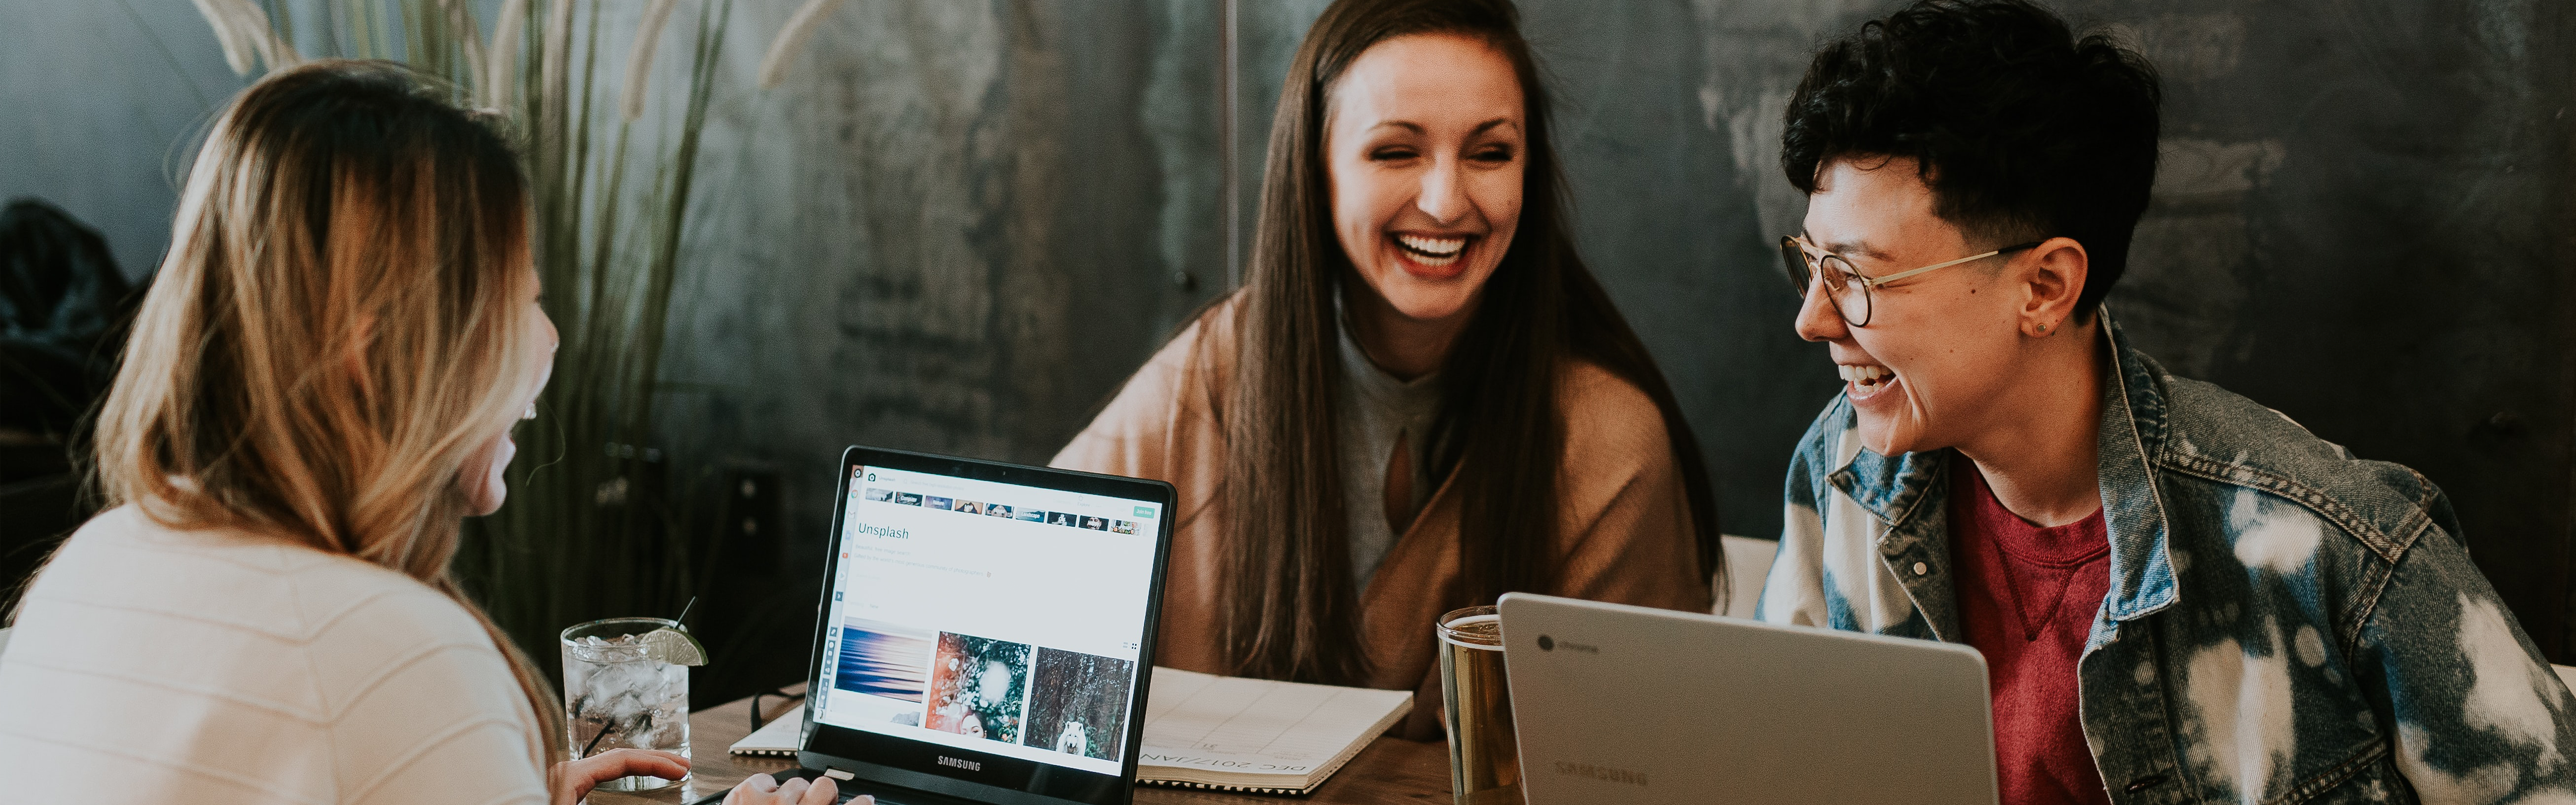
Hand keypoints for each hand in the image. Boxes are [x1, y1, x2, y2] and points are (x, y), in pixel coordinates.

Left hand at [550, 748, 688, 804]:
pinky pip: (601, 776)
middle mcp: (568, 772)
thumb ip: (607, 804)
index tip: (680, 770)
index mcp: (570, 774)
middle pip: (620, 758)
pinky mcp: (565, 789)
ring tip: (666, 770)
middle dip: (655, 760)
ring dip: (641, 767)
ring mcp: (566, 779)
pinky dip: (625, 775)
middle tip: (683, 765)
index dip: (656, 763)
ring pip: (611, 766)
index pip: (623, 759)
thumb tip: (645, 804)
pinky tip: (635, 781)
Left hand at [725, 772, 870, 804]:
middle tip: (811, 804)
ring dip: (790, 796)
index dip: (862, 804)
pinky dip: (764, 790)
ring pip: (797, 782)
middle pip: (826, 787)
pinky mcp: (748, 793)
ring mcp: (773, 803)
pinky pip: (768, 779)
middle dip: (820, 795)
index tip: (865, 801)